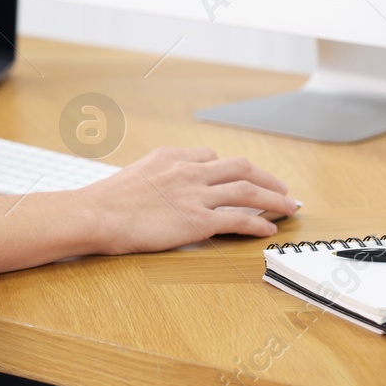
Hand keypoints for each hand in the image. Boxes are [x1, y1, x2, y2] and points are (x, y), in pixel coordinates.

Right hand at [80, 146, 296, 253]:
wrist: (98, 213)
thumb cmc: (107, 201)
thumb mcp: (135, 175)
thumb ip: (156, 177)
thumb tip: (161, 190)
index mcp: (171, 156)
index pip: (211, 156)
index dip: (231, 168)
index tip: (242, 176)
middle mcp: (188, 170)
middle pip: (239, 167)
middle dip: (265, 177)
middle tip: (280, 188)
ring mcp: (195, 194)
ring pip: (247, 190)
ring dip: (273, 198)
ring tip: (288, 207)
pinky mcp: (198, 220)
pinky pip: (239, 219)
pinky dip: (258, 223)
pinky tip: (268, 229)